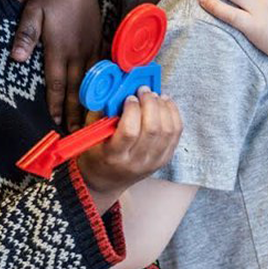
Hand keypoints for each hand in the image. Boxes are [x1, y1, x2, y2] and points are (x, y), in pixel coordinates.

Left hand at [11, 0, 101, 130]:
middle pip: (76, 88)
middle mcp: (77, 51)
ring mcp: (90, 45)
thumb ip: (26, 35)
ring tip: (88, 119)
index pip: (56, 84)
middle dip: (74, 111)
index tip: (55, 122)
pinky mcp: (98, 39)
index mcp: (59, 48)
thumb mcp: (32, 10)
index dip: (55, 104)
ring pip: (91, 80)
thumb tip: (18, 59)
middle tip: (75, 132)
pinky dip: (100, 83)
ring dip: (89, 101)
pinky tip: (101, 94)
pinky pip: (100, 67)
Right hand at [77, 89, 181, 213]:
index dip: (132, 111)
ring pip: (168, 130)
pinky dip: (173, 114)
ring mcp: (153, 162)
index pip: (129, 132)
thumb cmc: (97, 153)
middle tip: (144, 91)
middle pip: (152, 130)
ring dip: (163, 107)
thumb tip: (116, 88)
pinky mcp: (165, 158)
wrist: (106, 179)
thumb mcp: (91, 134)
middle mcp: (136, 161)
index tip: (129, 98)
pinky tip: (165, 103)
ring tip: (154, 96)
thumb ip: (102, 111)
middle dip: (150, 104)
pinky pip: (176, 133)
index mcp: (114, 156)